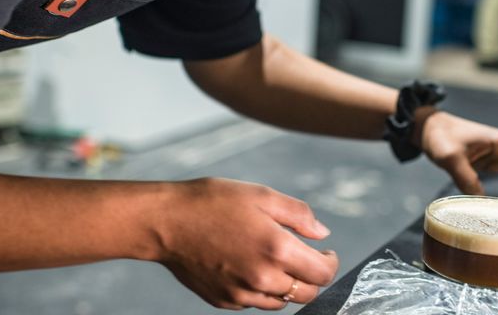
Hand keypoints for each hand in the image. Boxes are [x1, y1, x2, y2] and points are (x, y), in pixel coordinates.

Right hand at [157, 178, 338, 309]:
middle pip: (307, 294)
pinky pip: (254, 302)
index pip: (323, 274)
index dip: (330, 263)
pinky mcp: (224, 300)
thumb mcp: (262, 195)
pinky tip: (249, 265)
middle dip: (312, 277)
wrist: (166, 222)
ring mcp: (241, 294)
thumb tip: (322, 234)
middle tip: (305, 257)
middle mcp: (262, 278)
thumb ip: (299, 216)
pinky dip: (260, 289)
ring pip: (281, 302)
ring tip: (274, 259)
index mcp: (277, 249)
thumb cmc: (213, 202)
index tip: (325, 252)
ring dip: (286, 285)